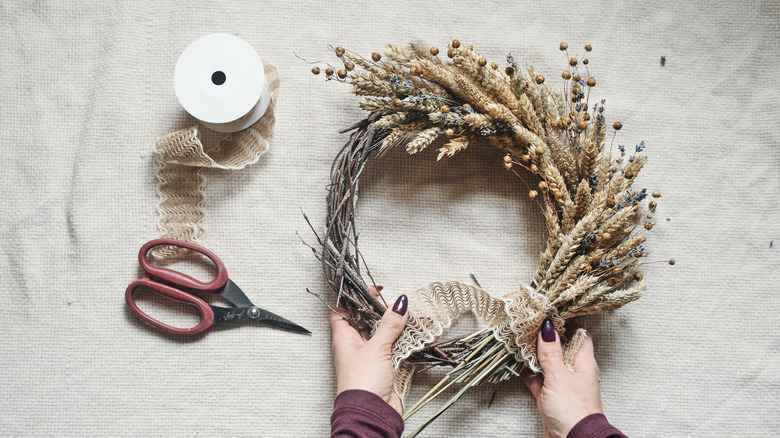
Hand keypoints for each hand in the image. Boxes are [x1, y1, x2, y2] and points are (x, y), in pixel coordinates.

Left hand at [330, 291, 408, 414]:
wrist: (371, 414)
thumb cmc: (362, 384)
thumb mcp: (376, 347)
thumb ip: (388, 325)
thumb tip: (398, 303)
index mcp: (344, 338)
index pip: (343, 310)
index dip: (355, 298)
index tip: (373, 289)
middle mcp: (356, 346)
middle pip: (368, 321)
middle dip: (385, 312)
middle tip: (399, 304)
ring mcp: (371, 357)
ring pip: (385, 335)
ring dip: (401, 328)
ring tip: (416, 320)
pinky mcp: (385, 369)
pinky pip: (397, 350)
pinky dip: (408, 343)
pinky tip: (421, 337)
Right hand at [522, 320, 602, 437]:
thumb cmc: (572, 408)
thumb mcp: (559, 375)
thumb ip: (551, 352)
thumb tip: (548, 327)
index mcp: (584, 362)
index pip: (579, 334)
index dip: (567, 322)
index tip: (550, 312)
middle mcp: (575, 371)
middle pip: (561, 347)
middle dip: (546, 336)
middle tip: (530, 323)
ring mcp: (562, 384)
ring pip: (548, 363)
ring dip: (535, 354)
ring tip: (520, 340)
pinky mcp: (551, 397)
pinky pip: (539, 379)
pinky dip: (529, 372)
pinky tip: (518, 364)